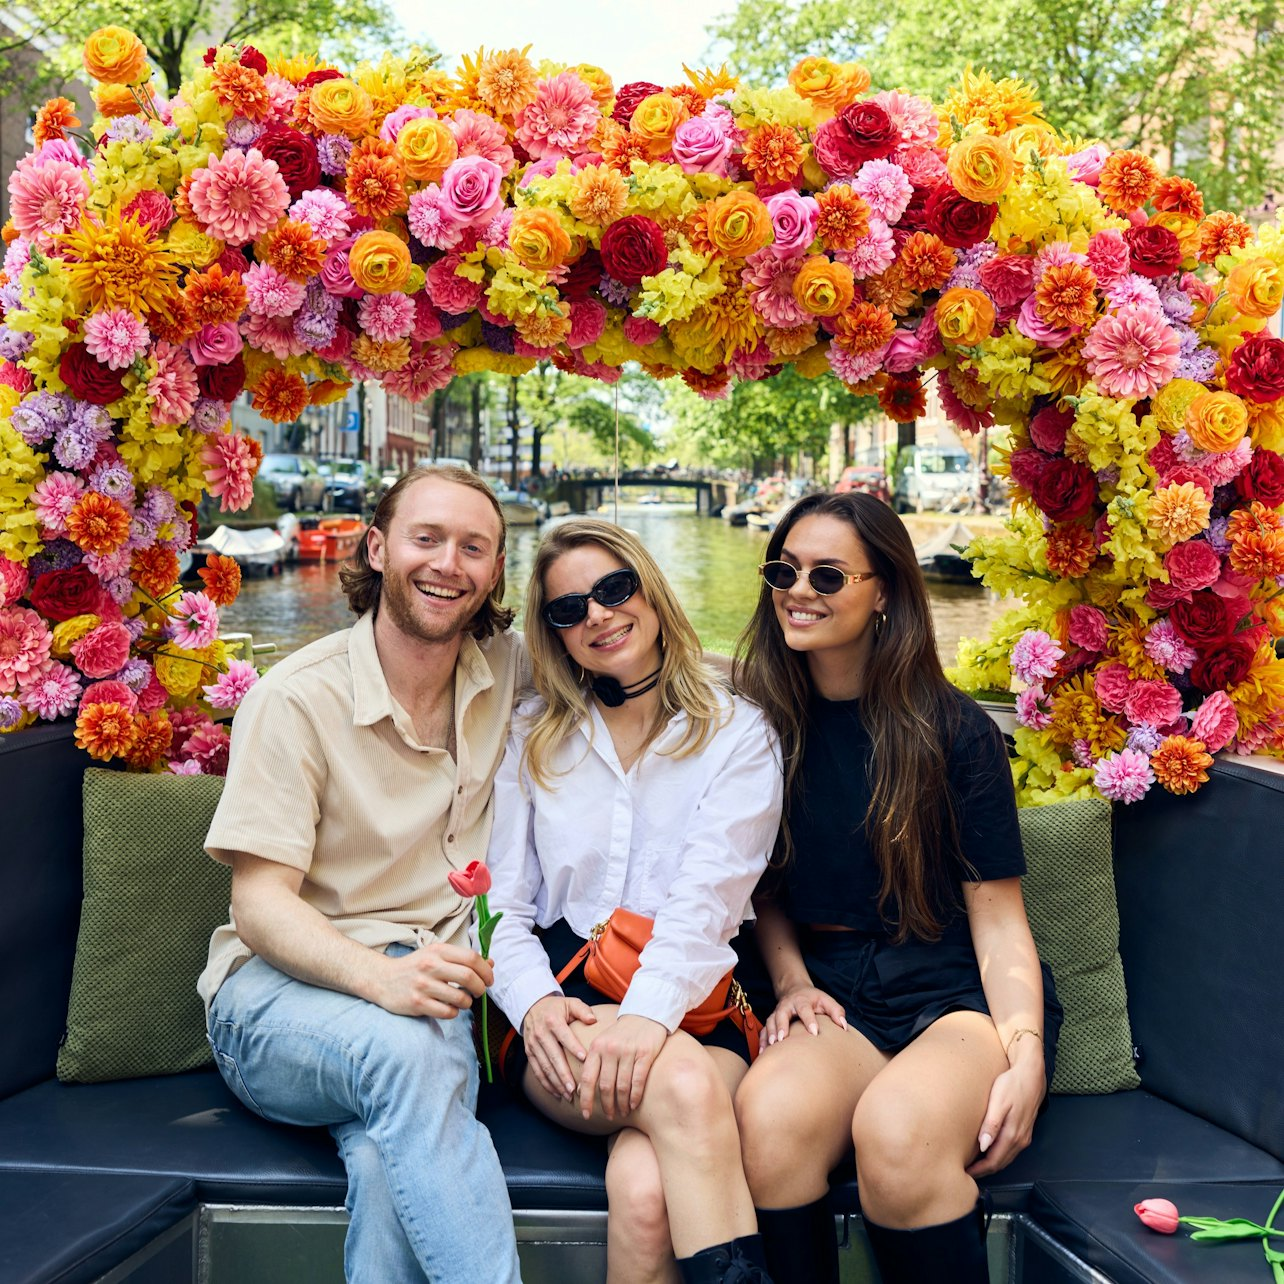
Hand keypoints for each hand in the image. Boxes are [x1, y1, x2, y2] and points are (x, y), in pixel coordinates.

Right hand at [371, 942, 492, 1018]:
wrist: (383, 979)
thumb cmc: (415, 966)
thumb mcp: (437, 955)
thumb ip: (462, 959)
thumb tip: (491, 963)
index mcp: (438, 950)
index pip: (471, 958)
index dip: (486, 970)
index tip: (489, 978)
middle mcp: (430, 966)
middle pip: (468, 977)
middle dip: (480, 987)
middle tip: (480, 991)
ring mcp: (423, 985)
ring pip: (460, 998)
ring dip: (468, 1002)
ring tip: (464, 1001)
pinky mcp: (417, 1004)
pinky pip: (447, 1012)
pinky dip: (454, 1012)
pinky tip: (450, 1008)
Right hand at [522, 993, 597, 1100]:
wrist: (532, 1006)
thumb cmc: (557, 1007)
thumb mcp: (570, 1002)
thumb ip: (583, 1010)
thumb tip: (593, 1020)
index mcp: (553, 1021)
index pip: (565, 1036)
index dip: (574, 1048)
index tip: (584, 1060)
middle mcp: (541, 1033)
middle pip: (553, 1056)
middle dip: (563, 1074)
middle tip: (574, 1089)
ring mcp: (533, 1044)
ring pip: (544, 1067)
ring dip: (556, 1083)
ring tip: (568, 1095)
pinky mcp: (529, 1052)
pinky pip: (537, 1070)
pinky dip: (546, 1083)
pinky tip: (556, 1093)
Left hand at [578, 1014, 667, 1120]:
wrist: (645, 1013)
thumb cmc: (621, 1034)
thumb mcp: (602, 1043)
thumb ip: (592, 1064)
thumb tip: (579, 1091)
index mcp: (596, 1047)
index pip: (588, 1078)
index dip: (586, 1100)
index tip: (586, 1115)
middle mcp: (610, 1049)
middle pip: (605, 1086)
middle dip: (606, 1106)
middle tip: (608, 1116)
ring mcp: (628, 1051)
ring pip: (622, 1086)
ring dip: (622, 1104)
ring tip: (622, 1113)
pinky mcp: (645, 1054)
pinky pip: (638, 1081)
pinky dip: (635, 1096)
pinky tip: (634, 1105)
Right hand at [762, 984, 846, 1047]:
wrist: (794, 989)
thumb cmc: (813, 999)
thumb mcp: (826, 1000)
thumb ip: (837, 1011)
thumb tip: (844, 1026)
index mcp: (801, 1000)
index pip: (805, 1010)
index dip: (809, 1020)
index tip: (814, 1033)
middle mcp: (786, 1005)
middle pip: (781, 1014)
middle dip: (781, 1026)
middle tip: (782, 1040)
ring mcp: (777, 1013)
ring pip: (770, 1022)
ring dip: (770, 1034)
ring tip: (772, 1047)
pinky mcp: (771, 1020)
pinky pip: (763, 1030)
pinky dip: (762, 1041)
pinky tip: (762, 1054)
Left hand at [965, 1056, 1045, 1177]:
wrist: (1032, 1075)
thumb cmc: (1012, 1085)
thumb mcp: (999, 1102)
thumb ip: (991, 1125)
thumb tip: (983, 1146)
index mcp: (1012, 1135)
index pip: (993, 1162)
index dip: (979, 1170)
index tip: (965, 1173)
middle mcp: (1020, 1140)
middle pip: (1000, 1163)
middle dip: (984, 1171)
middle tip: (966, 1173)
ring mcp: (1024, 1137)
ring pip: (1006, 1158)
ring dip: (991, 1164)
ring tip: (975, 1165)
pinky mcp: (1024, 1131)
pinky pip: (1010, 1150)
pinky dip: (999, 1156)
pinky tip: (989, 1151)